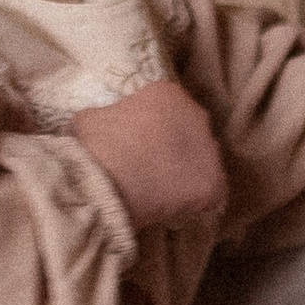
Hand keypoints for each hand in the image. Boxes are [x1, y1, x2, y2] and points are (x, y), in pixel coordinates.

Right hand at [71, 78, 228, 232]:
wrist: (106, 181)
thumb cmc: (95, 146)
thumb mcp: (90, 119)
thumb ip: (106, 118)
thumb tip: (101, 127)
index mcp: (167, 94)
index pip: (166, 109)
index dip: (150, 129)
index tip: (136, 145)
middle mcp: (196, 115)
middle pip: (189, 133)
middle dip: (173, 149)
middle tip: (149, 168)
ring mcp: (209, 150)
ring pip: (201, 163)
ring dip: (185, 175)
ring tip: (160, 193)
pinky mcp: (214, 183)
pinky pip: (208, 195)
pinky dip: (193, 203)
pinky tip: (172, 210)